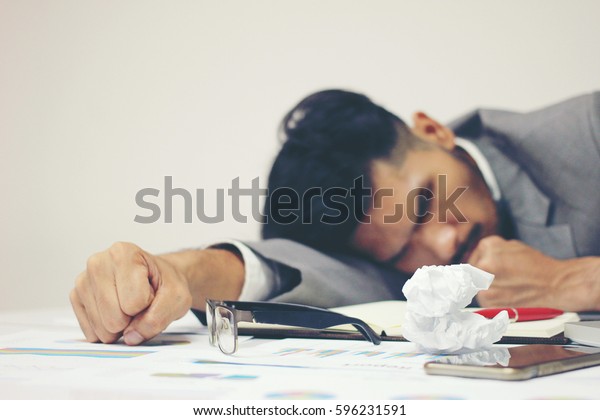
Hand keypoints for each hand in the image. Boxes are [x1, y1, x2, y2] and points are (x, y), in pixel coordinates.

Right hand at [70, 242, 192, 344]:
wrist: (157, 280)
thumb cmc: (166, 284)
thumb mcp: (177, 298)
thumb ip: (159, 318)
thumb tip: (130, 337)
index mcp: (124, 253)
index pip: (135, 302)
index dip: (149, 304)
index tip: (151, 290)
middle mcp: (98, 263)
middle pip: (114, 319)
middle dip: (133, 319)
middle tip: (141, 302)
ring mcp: (83, 281)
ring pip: (102, 328)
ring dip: (122, 326)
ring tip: (129, 305)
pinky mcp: (76, 298)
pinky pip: (92, 333)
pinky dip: (108, 329)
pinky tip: (116, 310)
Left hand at [468, 236, 599, 310]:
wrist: (555, 285)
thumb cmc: (537, 266)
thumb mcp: (512, 246)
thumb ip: (492, 250)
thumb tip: (477, 257)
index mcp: (488, 246)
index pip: (474, 255)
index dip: (482, 264)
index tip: (490, 270)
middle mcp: (484, 263)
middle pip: (472, 271)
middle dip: (483, 276)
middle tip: (501, 280)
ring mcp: (485, 282)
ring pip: (476, 286)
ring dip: (487, 288)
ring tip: (508, 287)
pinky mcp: (489, 301)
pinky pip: (483, 299)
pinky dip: (493, 299)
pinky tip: (508, 295)